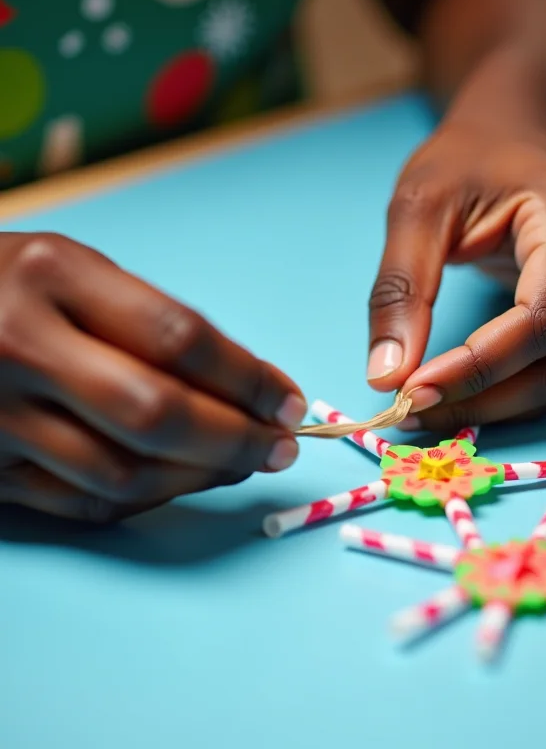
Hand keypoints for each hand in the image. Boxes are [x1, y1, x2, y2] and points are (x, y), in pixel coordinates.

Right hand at [0, 233, 305, 522]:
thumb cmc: (11, 286)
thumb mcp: (77, 271)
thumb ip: (155, 324)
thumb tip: (252, 387)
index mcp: (54, 274)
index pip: (180, 338)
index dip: (249, 379)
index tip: (289, 402)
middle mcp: (19, 343)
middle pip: (157, 415)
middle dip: (237, 440)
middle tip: (281, 446)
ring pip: (125, 473)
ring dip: (201, 477)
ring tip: (241, 464)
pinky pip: (86, 501)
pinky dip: (150, 497)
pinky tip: (183, 479)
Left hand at [366, 121, 545, 431]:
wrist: (514, 134)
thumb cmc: (468, 159)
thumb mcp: (418, 205)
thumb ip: (402, 288)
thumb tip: (388, 376)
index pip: (538, 321)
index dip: (477, 368)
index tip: (412, 390)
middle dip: (483, 400)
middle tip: (413, 412)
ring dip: (498, 408)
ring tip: (431, 408)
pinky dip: (514, 394)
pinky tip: (465, 393)